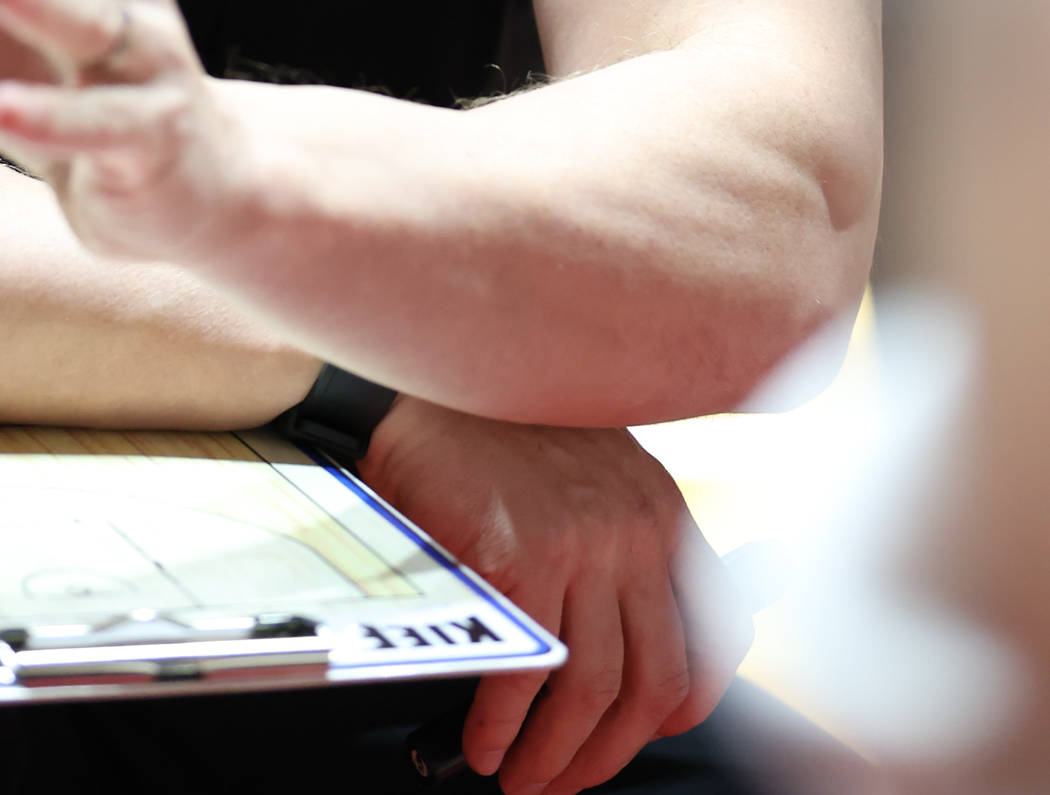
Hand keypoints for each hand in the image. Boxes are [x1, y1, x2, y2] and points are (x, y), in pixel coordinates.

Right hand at [361, 396, 751, 793]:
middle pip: (655, 681)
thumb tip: (625, 648)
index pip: (714, 637)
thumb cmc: (498, 435)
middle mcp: (635, 530)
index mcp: (661, 512)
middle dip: (613, 751)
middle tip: (571, 778)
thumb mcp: (592, 472)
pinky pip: (522, 675)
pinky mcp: (517, 557)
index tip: (643, 733)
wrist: (426, 386)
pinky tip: (483, 744)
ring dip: (557, 755)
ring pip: (591, 691)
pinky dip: (502, 729)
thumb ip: (623, 542)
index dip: (683, 706)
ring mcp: (580, 544)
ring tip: (524, 776)